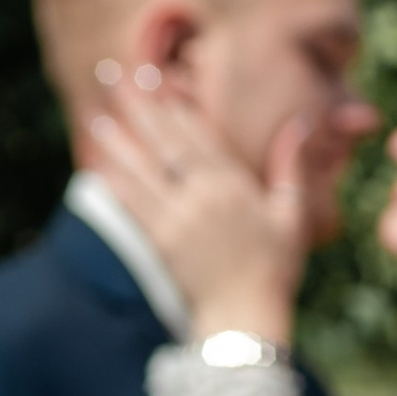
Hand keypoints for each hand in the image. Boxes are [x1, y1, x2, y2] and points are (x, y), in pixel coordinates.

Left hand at [85, 70, 314, 341]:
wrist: (245, 321)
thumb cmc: (275, 270)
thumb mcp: (292, 215)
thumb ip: (291, 166)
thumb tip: (300, 122)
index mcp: (235, 184)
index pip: (198, 133)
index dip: (173, 101)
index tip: (153, 75)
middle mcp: (204, 195)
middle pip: (165, 140)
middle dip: (139, 106)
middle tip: (114, 75)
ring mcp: (179, 218)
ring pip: (143, 168)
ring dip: (118, 138)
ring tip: (96, 112)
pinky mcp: (161, 242)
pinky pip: (133, 204)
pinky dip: (114, 181)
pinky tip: (98, 162)